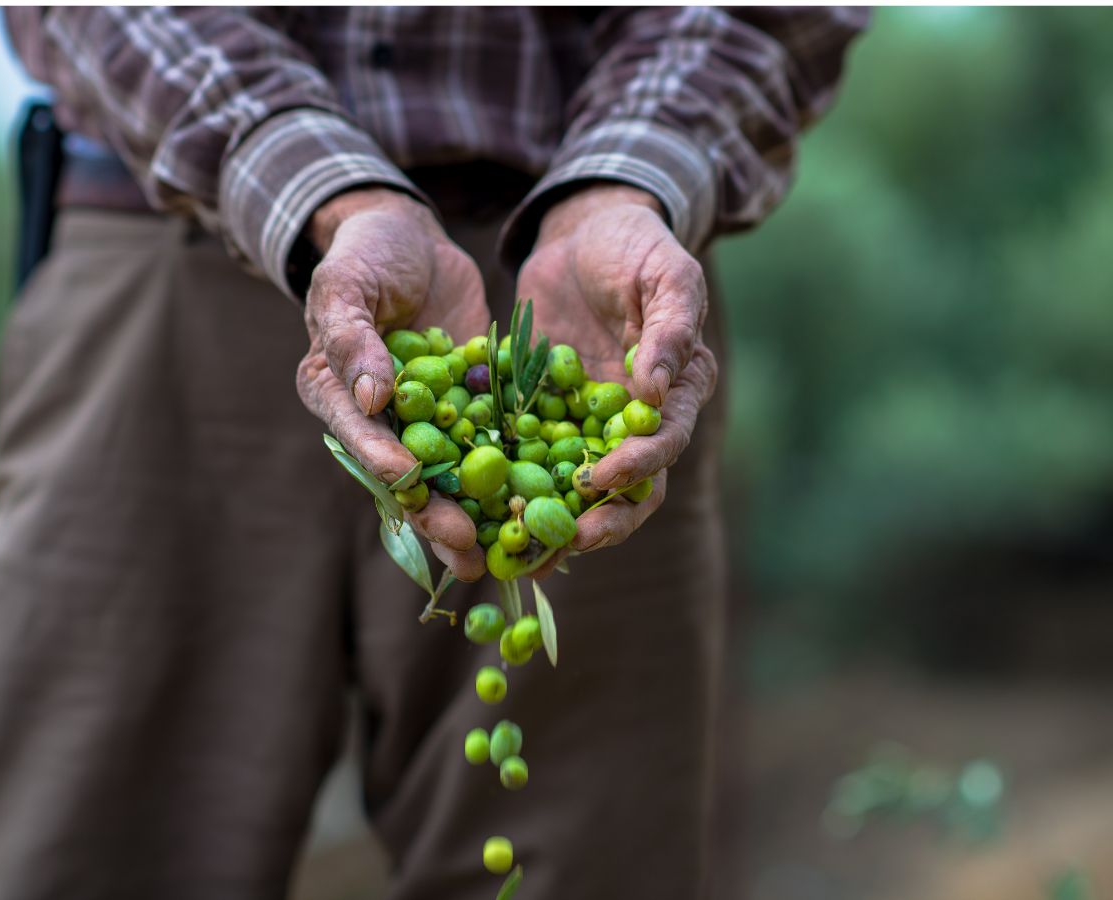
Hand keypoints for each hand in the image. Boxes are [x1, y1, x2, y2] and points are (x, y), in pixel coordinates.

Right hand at [296, 188, 490, 579]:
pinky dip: (515, 474)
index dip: (383, 462)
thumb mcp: (347, 284)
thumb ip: (352, 338)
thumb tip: (372, 395)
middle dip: (439, 515)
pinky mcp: (470, 408)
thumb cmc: (365, 254)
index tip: (410, 482)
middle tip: (467, 551)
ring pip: (453, 476)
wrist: (411, 236)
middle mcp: (380, 420)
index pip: (358, 435)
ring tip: (506, 557)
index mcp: (336, 394)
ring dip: (479, 516)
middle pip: (408, 478)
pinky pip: (492, 445)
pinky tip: (546, 504)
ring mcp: (429, 419)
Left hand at [516, 184, 718, 565]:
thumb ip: (671, 327)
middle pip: (629, 489)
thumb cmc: (634, 247)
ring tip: (523, 556)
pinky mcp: (545, 420)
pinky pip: (532, 463)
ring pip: (579, 490)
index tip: (602, 476)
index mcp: (678, 390)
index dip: (638, 466)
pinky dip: (514, 493)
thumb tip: (657, 389)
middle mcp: (637, 421)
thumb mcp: (664, 273)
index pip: (666, 442)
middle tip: (567, 543)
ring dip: (556, 525)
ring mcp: (588, 426)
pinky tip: (484, 518)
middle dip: (601, 521)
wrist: (582, 232)